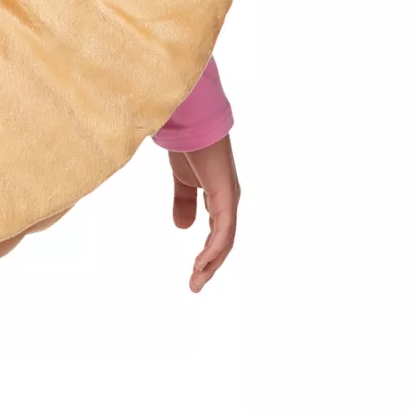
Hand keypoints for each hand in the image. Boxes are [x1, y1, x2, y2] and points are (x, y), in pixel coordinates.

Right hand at [169, 134, 238, 292]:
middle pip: (223, 242)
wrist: (190, 124)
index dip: (207, 255)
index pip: (217, 233)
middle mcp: (228, 201)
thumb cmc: (188, 146)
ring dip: (210, 263)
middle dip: (209, 266)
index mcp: (219, 198)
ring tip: (196, 281)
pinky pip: (223, 230)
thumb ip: (183, 202)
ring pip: (225, 240)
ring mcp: (228, 199)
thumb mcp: (182, 181)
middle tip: (194, 286)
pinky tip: (201, 263)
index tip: (194, 273)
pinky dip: (213, 249)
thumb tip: (183, 228)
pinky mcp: (225, 196)